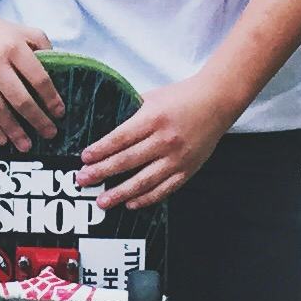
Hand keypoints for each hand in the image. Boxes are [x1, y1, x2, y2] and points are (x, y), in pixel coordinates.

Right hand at [0, 10, 59, 151]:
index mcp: (14, 47)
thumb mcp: (29, 34)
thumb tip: (61, 79)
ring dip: (14, 131)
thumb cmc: (4, 35)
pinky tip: (3, 139)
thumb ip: (45, 52)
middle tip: (49, 134)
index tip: (59, 114)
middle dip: (36, 119)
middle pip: (19, 98)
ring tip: (26, 145)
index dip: (51, 99)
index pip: (38, 78)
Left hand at [78, 77, 239, 210]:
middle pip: (127, 161)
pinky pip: (164, 189)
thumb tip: (106, 128)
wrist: (217, 102)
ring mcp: (177, 158)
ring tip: (102, 200)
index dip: (101, 150)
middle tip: (83, 180)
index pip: (120, 138)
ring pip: (144, 181)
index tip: (85, 158)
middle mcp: (165, 140)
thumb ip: (130, 112)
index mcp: (154, 118)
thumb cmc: (182, 97)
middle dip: (102, 172)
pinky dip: (146, 198)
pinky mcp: (187, 170)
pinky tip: (130, 203)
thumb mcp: (152, 97)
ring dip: (120, 192)